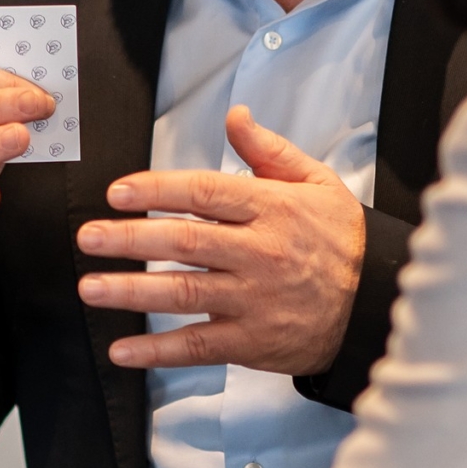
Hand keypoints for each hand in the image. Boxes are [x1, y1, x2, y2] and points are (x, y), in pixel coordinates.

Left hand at [73, 105, 364, 373]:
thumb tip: (235, 117)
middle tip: (88, 237)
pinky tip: (123, 349)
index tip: (118, 192)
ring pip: (184, 293)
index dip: (157, 190)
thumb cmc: (341, 240)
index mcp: (272, 209)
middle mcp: (260, 253)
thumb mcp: (318, 183)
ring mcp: (255, 300)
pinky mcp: (253, 341)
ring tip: (90, 287)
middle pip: (184, 243)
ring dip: (131, 292)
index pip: (204, 194)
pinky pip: (199, 346)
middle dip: (129, 239)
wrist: (378, 301)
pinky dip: (158, 350)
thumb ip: (270, 152)